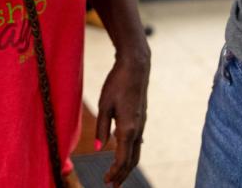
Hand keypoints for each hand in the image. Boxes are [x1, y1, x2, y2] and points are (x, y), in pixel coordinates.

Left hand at [96, 52, 149, 186]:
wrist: (136, 66)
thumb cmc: (117, 83)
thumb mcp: (104, 105)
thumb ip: (102, 128)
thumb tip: (100, 149)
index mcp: (128, 128)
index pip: (122, 159)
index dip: (114, 173)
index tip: (105, 182)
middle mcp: (138, 129)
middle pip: (132, 160)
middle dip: (122, 174)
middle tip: (112, 186)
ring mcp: (142, 123)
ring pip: (136, 151)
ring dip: (127, 165)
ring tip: (117, 174)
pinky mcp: (141, 118)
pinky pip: (137, 141)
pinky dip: (131, 153)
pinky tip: (124, 153)